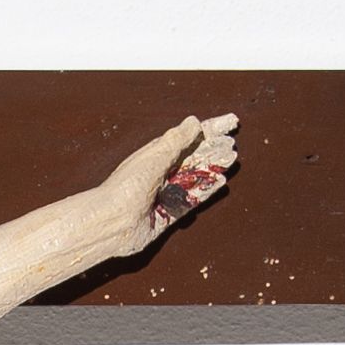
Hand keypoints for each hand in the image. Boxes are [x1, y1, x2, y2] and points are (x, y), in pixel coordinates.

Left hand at [96, 112, 238, 262]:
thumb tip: (195, 122)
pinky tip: (221, 180)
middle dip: (215, 148)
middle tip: (232, 143)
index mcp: (156, 154)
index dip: (211, 129)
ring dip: (214, 166)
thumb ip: (176, 140)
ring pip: (198, 175)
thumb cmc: (126, 186)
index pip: (189, 137)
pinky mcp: (172, 212)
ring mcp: (168, 192)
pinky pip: (195, 199)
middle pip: (196, 156)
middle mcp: (163, 172)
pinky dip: (208, 189)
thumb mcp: (155, 157)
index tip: (231, 122)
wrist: (113, 222)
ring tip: (231, 157)